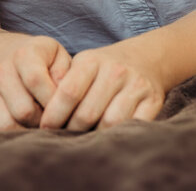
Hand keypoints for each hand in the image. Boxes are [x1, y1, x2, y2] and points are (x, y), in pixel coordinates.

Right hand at [0, 34, 70, 130]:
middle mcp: (0, 72)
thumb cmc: (41, 59)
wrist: (4, 55)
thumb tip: (64, 98)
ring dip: (27, 132)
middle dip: (44, 121)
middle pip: (23, 110)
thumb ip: (65, 73)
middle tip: (55, 121)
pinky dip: (10, 138)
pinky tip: (25, 130)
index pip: (36, 81)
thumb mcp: (58, 55)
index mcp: (23, 54)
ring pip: (6, 125)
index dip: (54, 100)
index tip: (66, 107)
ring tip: (40, 125)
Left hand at [38, 41, 165, 130]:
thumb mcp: (81, 67)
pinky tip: (107, 133)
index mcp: (92, 61)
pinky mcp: (153, 99)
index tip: (45, 128)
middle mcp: (116, 70)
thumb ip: (62, 88)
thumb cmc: (102, 70)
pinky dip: (118, 134)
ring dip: (94, 135)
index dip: (53, 116)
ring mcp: (137, 84)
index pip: (68, 93)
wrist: (144, 58)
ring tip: (86, 135)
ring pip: (109, 123)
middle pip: (87, 114)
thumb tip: (42, 122)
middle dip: (71, 130)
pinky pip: (132, 125)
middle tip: (64, 136)